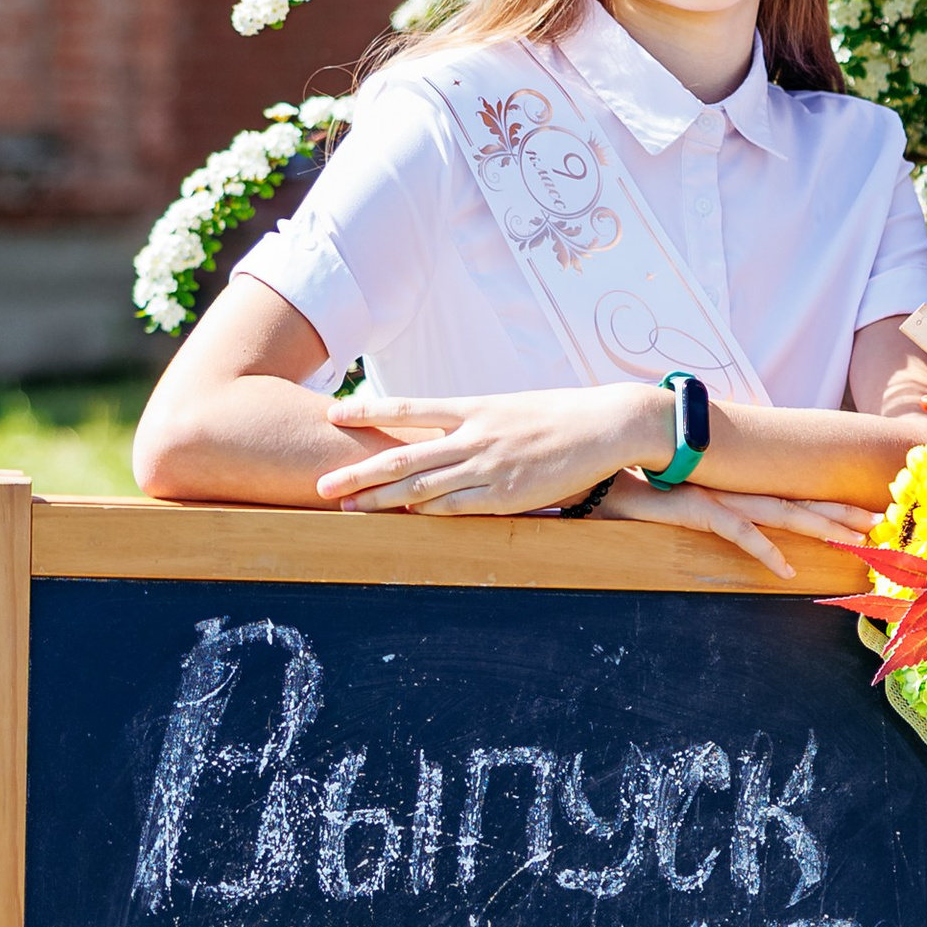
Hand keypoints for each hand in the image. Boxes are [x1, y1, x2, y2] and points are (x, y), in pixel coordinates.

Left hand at [316, 386, 661, 513]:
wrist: (604, 425)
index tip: (333, 414)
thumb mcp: (511, 409)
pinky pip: (458, 507)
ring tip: (348, 508)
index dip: (368, 411)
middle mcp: (474, 436)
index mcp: (474, 408)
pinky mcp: (508, 494)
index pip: (408, 408)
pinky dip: (427, 513)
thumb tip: (446, 436)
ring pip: (422, 485)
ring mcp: (488, 466)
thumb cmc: (560, 416)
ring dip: (381, 499)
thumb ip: (475, 423)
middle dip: (358, 472)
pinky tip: (402, 518)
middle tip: (321, 484)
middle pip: (402, 455)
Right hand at [593, 477, 871, 577]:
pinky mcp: (695, 509)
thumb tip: (718, 512)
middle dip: (840, 511)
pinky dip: (763, 550)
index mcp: (735, 487)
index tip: (859, 510)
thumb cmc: (637, 485)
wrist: (598, 465)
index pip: (790, 495)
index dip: (825, 503)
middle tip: (880, 519)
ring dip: (820, 525)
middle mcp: (734, 489)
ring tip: (855, 537)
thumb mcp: (680, 498)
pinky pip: (736, 532)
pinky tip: (787, 569)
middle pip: (798, 502)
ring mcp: (718, 497)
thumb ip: (704, 505)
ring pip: (781, 512)